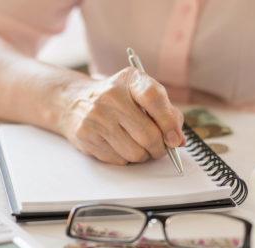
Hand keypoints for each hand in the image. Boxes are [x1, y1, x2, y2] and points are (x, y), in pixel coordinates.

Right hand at [59, 67, 184, 164]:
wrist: (75, 102)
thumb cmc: (118, 101)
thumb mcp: (142, 95)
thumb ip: (166, 113)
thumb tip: (179, 141)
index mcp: (130, 79)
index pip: (154, 98)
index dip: (169, 122)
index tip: (175, 139)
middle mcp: (111, 95)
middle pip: (148, 134)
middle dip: (160, 148)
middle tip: (160, 148)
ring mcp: (96, 116)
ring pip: (135, 153)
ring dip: (144, 156)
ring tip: (139, 146)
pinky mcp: (86, 135)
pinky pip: (119, 160)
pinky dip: (126, 159)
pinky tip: (120, 146)